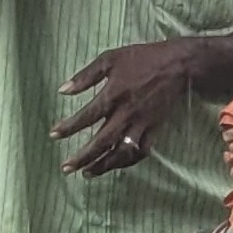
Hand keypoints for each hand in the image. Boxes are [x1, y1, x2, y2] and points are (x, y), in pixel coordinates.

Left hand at [54, 38, 206, 174]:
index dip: (69, 127)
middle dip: (83, 157)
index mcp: (114, 94)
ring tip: (87, 174)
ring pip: (122, 152)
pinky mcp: (155, 129)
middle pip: (102, 141)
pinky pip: (141, 152)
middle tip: (66, 168)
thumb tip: (63, 90)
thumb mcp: (110, 58)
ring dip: (104, 165)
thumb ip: (85, 76)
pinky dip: (127, 161)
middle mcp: (127, 113)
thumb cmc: (143, 58)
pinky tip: (115, 165)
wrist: (179, 65)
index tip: (53, 135)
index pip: (87, 116)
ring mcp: (142, 123)